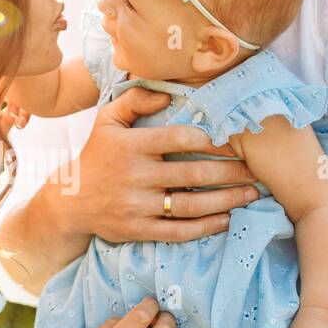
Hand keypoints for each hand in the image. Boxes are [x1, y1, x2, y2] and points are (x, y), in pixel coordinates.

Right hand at [66, 86, 258, 245]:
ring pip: (191, 205)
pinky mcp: (138, 230)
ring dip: (227, 200)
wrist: (70, 202)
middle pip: (194, 174)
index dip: (211, 139)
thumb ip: (135, 99)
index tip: (235, 141)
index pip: (179, 139)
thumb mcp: (106, 120)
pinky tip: (226, 219)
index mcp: (130, 145)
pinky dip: (206, 227)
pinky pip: (179, 231)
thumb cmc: (96, 156)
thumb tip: (168, 95)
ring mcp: (137, 206)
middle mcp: (135, 176)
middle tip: (257, 170)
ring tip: (251, 194)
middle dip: (231, 172)